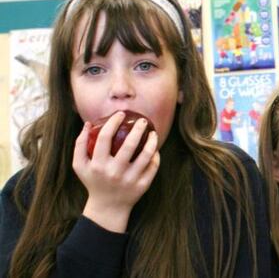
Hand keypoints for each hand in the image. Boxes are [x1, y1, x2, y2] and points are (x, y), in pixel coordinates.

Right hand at [73, 112, 159, 232]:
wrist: (107, 207)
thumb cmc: (93, 182)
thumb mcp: (80, 166)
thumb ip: (80, 145)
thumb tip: (87, 124)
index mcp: (98, 165)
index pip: (104, 138)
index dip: (113, 123)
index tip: (121, 114)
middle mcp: (114, 172)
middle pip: (129, 144)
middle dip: (138, 129)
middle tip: (142, 120)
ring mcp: (129, 180)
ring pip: (146, 155)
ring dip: (152, 141)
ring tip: (153, 133)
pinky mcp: (142, 186)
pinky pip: (153, 166)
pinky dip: (155, 156)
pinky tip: (155, 148)